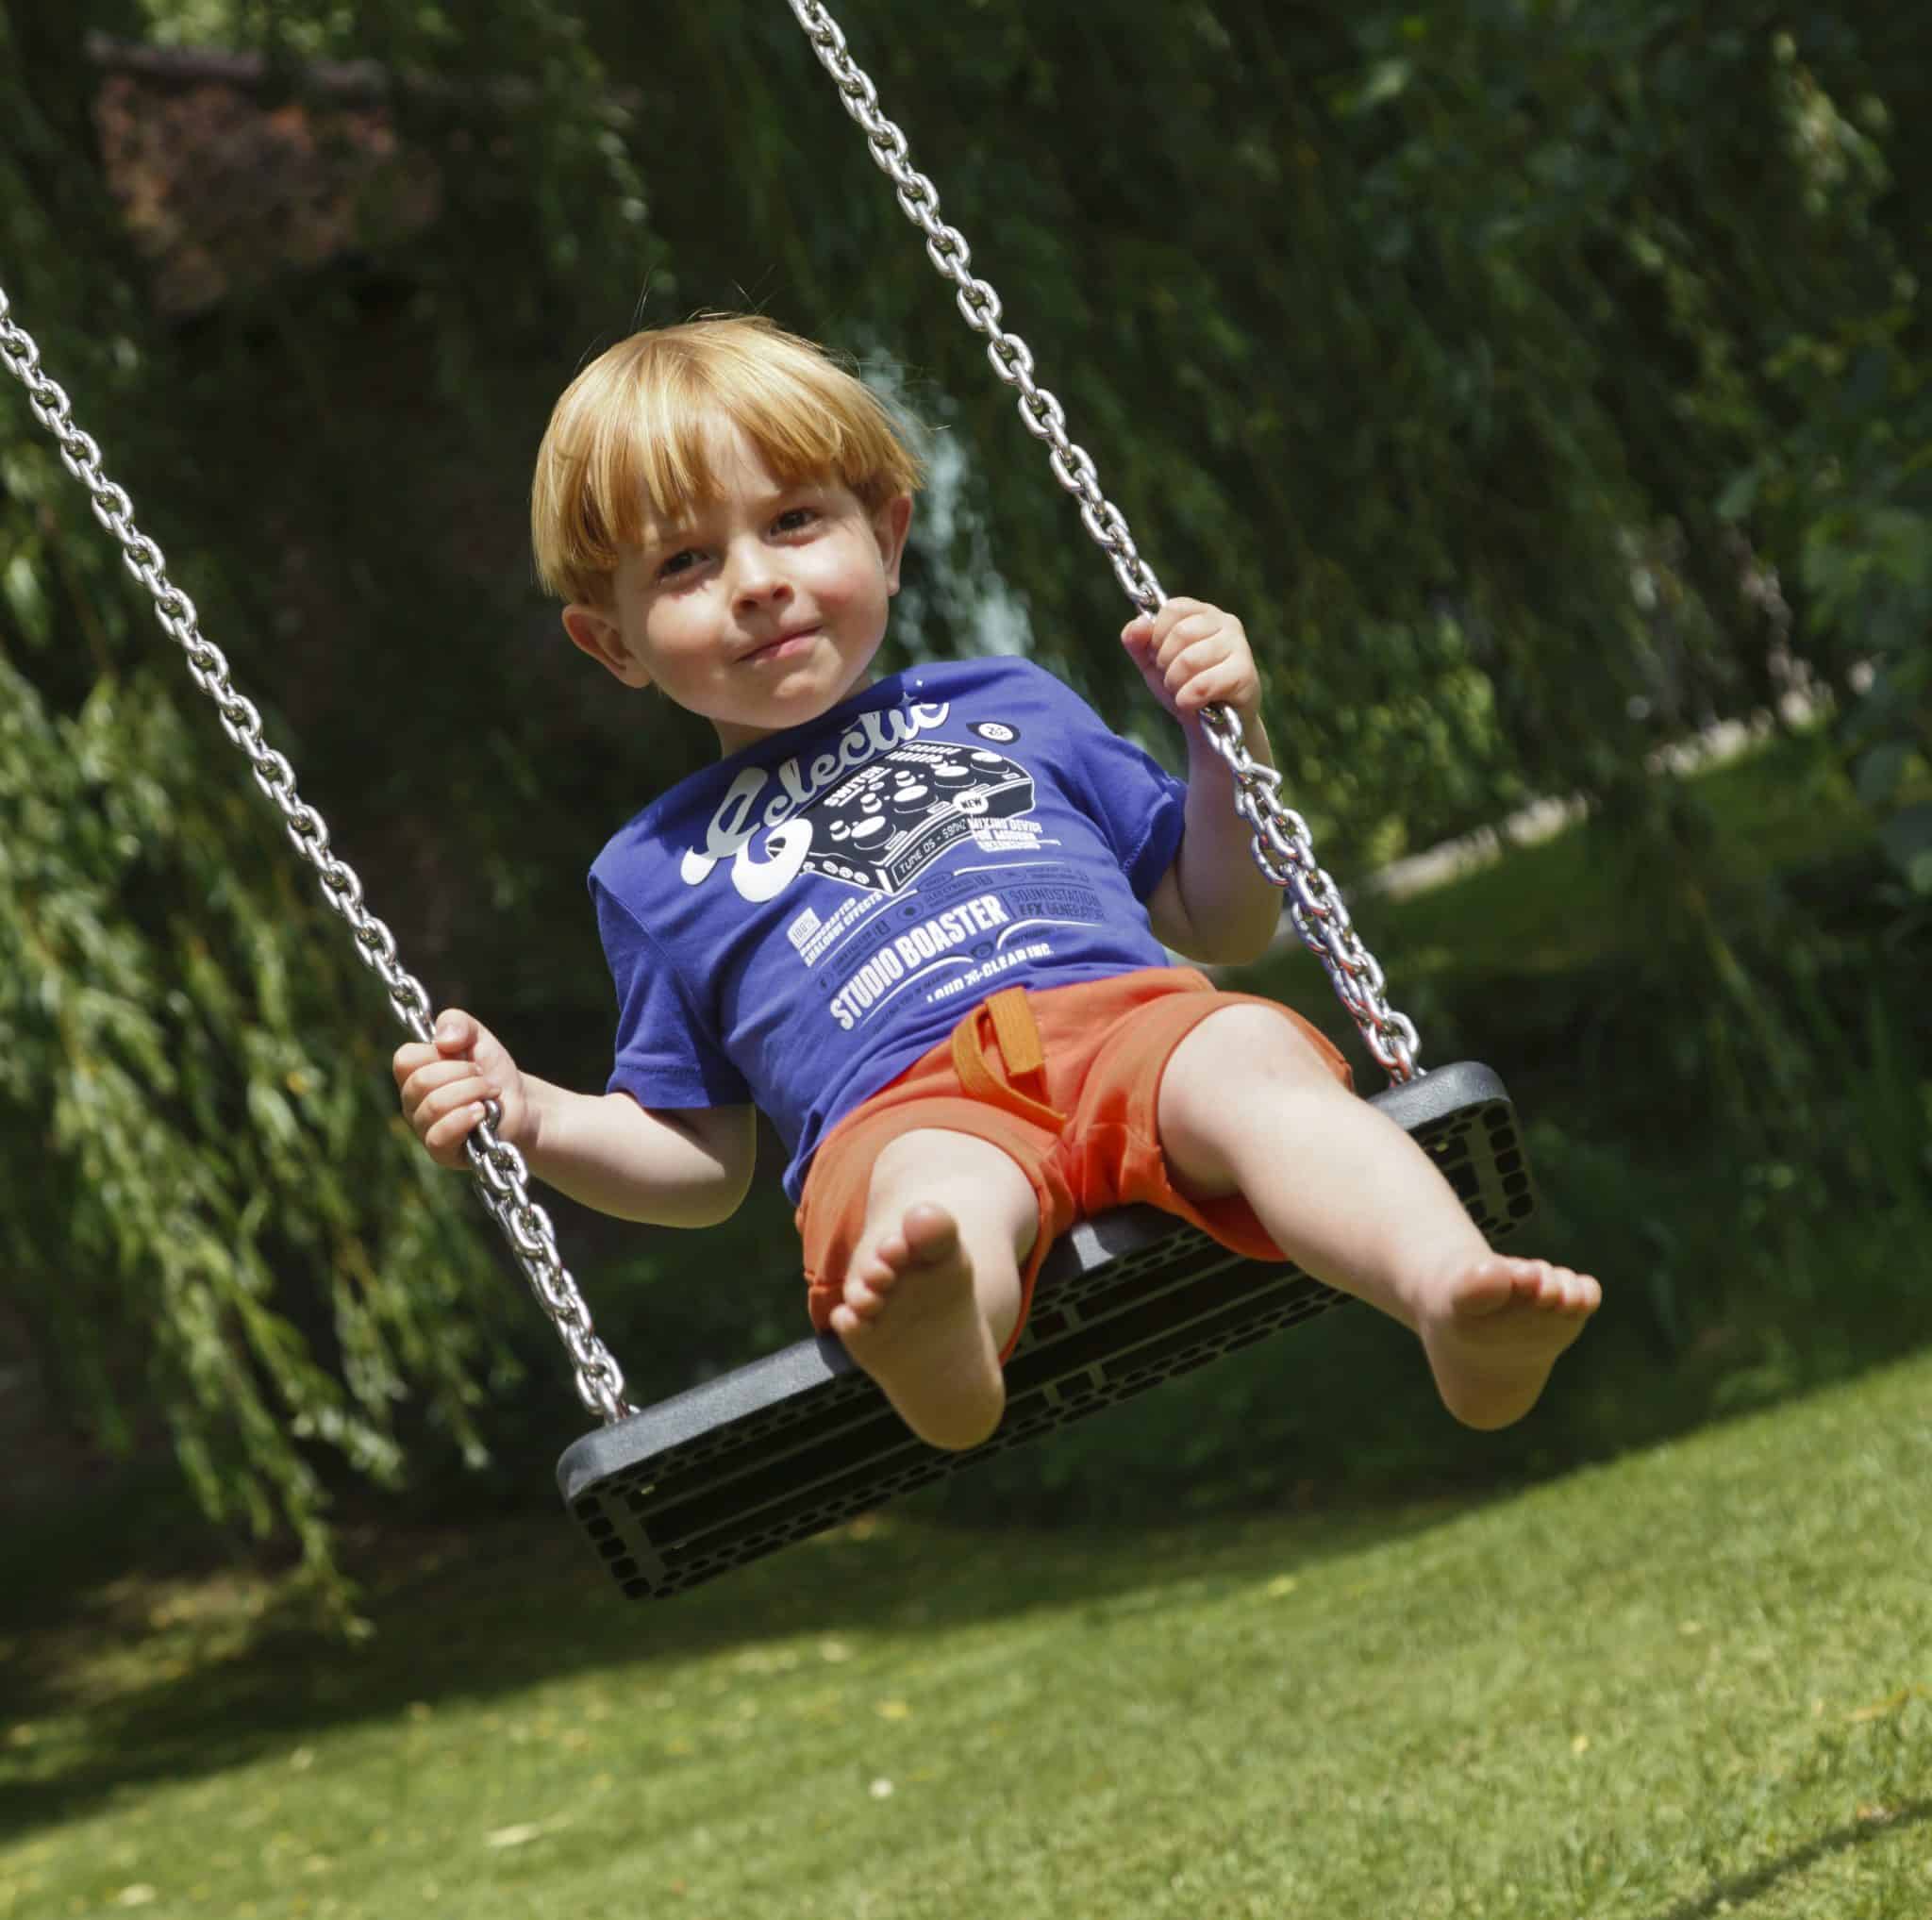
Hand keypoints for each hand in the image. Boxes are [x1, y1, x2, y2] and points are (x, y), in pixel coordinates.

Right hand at [393, 1009, 532, 1168]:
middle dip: (463, 1073)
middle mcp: (412, 1103)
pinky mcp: (441, 1152)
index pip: (404, 1059)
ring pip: (433, 1105)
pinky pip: (438, 1135)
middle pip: (421, 1081)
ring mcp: (424, 1129)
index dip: (437, 1054)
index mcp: (413, 1074)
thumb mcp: (478, 1037)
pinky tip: (482, 1113)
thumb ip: (457, 1022)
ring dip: (471, 1093)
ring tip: (489, 1094)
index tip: (463, 1056)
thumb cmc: (493, 1072)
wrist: (522, 1104)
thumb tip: (442, 1040)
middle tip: (484, 1078)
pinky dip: (464, 1118)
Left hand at [1120, 597, 1259, 723]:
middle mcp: (1226, 623)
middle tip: (1172, 680)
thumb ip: (1138, 641)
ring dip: (1176, 684)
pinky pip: (1204, 684)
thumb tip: (1138, 623)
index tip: (1160, 657)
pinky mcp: (1245, 674)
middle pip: (1180, 633)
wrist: (1214, 726)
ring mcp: (1239, 646)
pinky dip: (1188, 699)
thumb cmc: (1185, 687)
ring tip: (1183, 692)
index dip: (1157, 637)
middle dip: (1165, 664)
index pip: (1173, 609)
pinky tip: (1191, 704)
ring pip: (1190, 659)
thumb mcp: (1153, 663)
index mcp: (1203, 613)